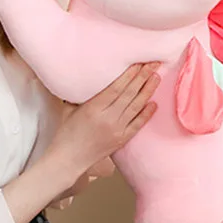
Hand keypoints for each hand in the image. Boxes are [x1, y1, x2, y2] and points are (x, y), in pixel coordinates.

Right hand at [3, 64, 157, 222]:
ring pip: (136, 107)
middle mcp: (108, 119)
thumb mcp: (70, 109)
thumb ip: (83, 94)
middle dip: (143, 77)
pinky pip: (137, 125)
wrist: (68, 159)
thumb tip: (91, 78)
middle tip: (154, 63)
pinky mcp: (121, 140)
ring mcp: (116, 130)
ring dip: (147, 91)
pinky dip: (146, 114)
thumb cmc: (66, 133)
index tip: (139, 63)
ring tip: (156, 77)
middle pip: (129, 94)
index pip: (116, 88)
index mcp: (93, 109)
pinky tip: (154, 103)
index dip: (129, 75)